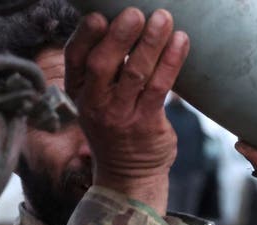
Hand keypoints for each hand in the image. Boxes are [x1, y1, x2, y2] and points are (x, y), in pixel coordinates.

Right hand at [64, 8, 189, 206]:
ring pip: (135, 73)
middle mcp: (95, 104)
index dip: (85, 36)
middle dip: (120, 35)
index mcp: (78, 93)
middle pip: (103, 63)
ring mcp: (121, 116)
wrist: (129, 175)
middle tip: (136, 13)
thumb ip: (102, 70)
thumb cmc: (116, 128)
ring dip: (151, 43)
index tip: (99, 16)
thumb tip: (121, 23)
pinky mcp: (147, 124)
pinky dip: (171, 61)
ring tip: (164, 19)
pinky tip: (180, 42)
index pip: (75, 58)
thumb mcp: (96, 101)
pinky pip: (160, 87)